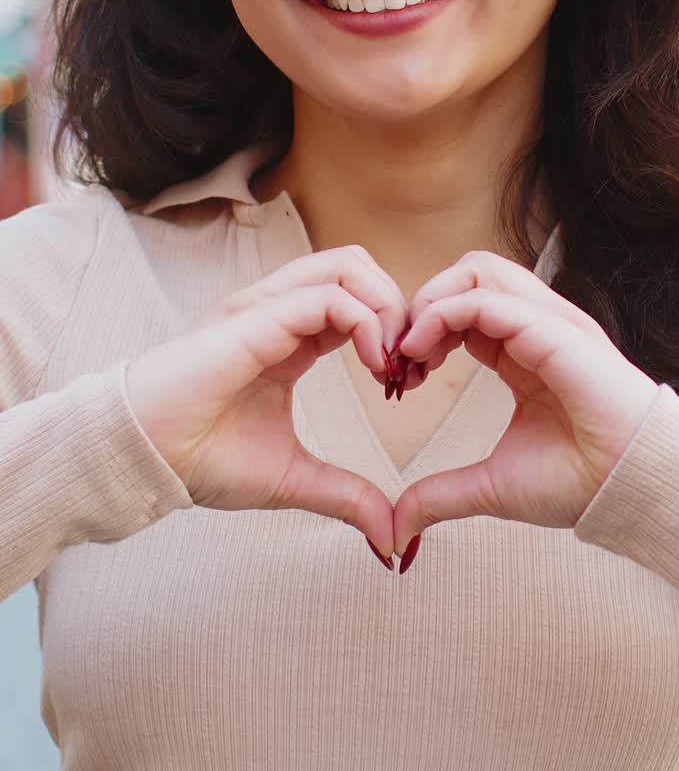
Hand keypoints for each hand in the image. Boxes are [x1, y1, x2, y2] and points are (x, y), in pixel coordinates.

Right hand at [126, 247, 406, 558]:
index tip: (407, 384)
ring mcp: (267, 307)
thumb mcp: (292, 478)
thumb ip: (345, 495)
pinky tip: (376, 368)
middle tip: (410, 364)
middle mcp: (280, 310)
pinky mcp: (257, 317)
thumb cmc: (200, 458)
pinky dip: (367, 323)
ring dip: (387, 306)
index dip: (394, 331)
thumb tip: (391, 537)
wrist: (145, 457)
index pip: (356, 299)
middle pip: (358, 266)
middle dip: (399, 305)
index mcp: (289, 336)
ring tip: (394, 363)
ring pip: (347, 265)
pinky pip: (329, 296)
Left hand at [393, 251, 657, 557]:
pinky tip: (422, 350)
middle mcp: (534, 327)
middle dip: (423, 303)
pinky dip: (442, 314)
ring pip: (476, 270)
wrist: (628, 490)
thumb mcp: (492, 486)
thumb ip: (442, 495)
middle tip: (399, 355)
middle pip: (468, 274)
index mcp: (524, 351)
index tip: (399, 375)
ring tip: (409, 347)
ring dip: (431, 300)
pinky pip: (485, 298)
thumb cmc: (579, 482)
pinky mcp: (550, 329)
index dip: (424, 332)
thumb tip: (399, 529)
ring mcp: (545, 322)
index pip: (465, 310)